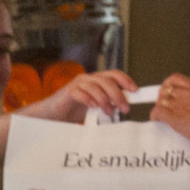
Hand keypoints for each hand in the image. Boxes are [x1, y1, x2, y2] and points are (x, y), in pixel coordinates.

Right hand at [18, 68, 138, 121]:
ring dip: (105, 100)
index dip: (126, 80)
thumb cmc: (75, 110)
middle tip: (125, 108)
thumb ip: (108, 102)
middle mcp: (88, 78)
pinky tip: (93, 107)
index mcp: (96, 79)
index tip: (135, 91)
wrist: (54, 114)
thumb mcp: (96, 105)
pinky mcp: (68, 91)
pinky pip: (81, 93)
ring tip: (109, 112)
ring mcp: (77, 83)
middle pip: (107, 81)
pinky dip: (89, 99)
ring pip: (96, 86)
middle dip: (118, 94)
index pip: (114, 74)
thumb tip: (125, 105)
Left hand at [150, 74, 189, 148]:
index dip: (168, 85)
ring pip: (160, 101)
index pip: (176, 79)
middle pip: (165, 90)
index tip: (167, 91)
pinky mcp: (173, 117)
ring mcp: (179, 104)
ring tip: (162, 115)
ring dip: (159, 107)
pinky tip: (157, 121)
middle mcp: (187, 93)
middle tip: (164, 105)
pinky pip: (157, 112)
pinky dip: (155, 117)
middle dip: (163, 97)